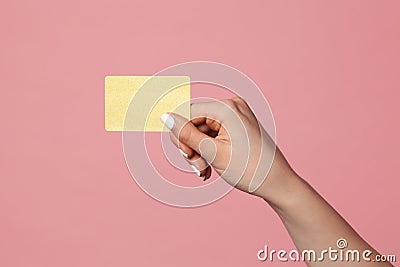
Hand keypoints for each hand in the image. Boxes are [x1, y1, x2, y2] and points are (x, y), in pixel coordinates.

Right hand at [161, 97, 294, 197]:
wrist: (277, 183)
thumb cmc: (250, 169)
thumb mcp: (212, 153)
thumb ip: (186, 135)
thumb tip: (165, 116)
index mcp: (227, 108)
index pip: (187, 112)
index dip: (180, 134)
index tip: (186, 155)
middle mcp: (232, 106)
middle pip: (194, 122)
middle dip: (191, 146)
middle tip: (198, 167)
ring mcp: (236, 115)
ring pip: (201, 131)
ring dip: (198, 152)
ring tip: (204, 170)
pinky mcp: (237, 125)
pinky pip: (213, 134)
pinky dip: (208, 150)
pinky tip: (209, 167)